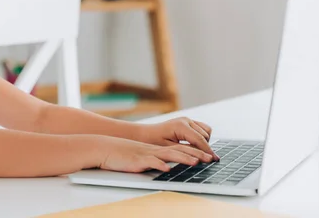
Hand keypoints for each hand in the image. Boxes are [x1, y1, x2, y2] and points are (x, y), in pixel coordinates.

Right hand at [96, 135, 214, 172]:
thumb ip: (158, 160)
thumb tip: (171, 166)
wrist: (107, 148)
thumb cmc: (125, 155)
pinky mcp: (138, 160)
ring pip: (168, 155)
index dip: (196, 153)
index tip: (210, 157)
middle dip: (197, 155)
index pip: (182, 149)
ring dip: (183, 158)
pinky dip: (159, 165)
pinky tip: (167, 169)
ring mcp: (147, 154)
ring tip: (196, 163)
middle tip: (211, 159)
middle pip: (180, 151)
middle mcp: (156, 150)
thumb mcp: (144, 157)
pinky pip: (150, 162)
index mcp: (159, 150)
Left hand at [136, 117, 218, 160]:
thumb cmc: (154, 142)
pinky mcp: (187, 121)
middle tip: (205, 160)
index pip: (200, 139)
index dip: (208, 151)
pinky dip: (202, 137)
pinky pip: (202, 128)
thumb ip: (186, 151)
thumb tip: (201, 156)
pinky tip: (195, 146)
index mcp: (181, 126)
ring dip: (205, 142)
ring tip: (198, 152)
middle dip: (206, 147)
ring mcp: (187, 119)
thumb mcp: (170, 149)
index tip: (214, 160)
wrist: (145, 134)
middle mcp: (185, 120)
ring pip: (206, 131)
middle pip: (205, 135)